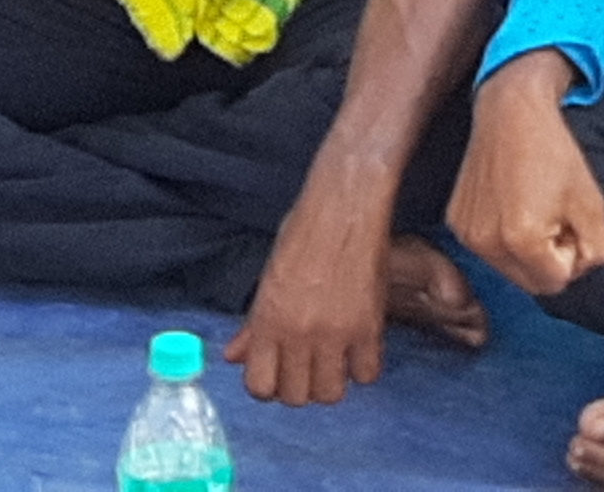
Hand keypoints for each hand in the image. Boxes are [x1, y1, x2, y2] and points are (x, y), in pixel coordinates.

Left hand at [226, 200, 391, 406]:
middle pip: (295, 396)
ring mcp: (335, 333)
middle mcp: (298, 333)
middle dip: (299, 387)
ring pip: (329, 393)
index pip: (259, 386)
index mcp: (268, 320)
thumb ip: (253, 324)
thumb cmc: (303, 232)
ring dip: (330, 381)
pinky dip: (362, 368)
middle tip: (305, 366)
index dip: (268, 386)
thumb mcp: (269, 277)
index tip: (277, 373)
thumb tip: (234, 356)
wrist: (344, 206)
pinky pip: (366, 375)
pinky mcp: (369, 327)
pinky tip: (358, 349)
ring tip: (332, 360)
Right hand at [446, 62, 603, 297]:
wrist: (511, 111)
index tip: (568, 219)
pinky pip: (487, 249)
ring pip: (508, 268)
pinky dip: (503, 236)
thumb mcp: (592, 203)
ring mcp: (467, 233)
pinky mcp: (456, 221)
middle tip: (554, 217)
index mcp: (522, 240)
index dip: (572, 252)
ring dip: (526, 251)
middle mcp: (487, 243)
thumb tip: (579, 268)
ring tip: (532, 208)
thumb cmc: (553, 152)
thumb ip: (596, 251)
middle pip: (531, 282)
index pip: (558, 281)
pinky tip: (510, 202)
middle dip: (548, 259)